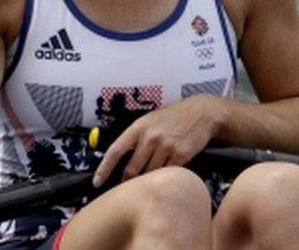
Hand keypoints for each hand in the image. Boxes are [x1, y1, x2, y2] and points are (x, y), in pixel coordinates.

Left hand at [92, 95, 219, 186]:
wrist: (201, 113)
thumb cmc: (173, 117)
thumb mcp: (149, 120)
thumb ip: (136, 136)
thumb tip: (120, 155)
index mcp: (138, 127)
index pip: (116, 151)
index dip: (104, 168)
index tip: (97, 181)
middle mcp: (150, 137)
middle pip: (132, 169)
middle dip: (127, 180)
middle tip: (126, 185)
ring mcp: (166, 146)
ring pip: (149, 174)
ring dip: (146, 180)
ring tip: (148, 180)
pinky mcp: (181, 155)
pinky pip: (167, 173)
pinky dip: (164, 177)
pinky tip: (165, 175)